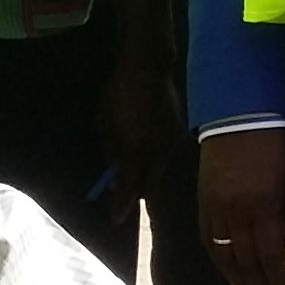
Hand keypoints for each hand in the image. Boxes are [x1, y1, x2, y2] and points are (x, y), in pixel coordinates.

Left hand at [104, 60, 184, 206]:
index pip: (129, 187)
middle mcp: (158, 152)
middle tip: (124, 196)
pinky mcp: (179, 131)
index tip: (115, 219)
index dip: (121, 205)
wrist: (148, 66)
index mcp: (136, 151)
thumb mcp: (104, 123)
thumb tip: (115, 176)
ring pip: (160, 169)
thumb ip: (111, 152)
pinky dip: (156, 156)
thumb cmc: (118, 93)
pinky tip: (148, 148)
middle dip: (137, 192)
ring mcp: (172, 142)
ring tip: (135, 169)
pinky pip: (167, 152)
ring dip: (147, 173)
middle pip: (150, 183)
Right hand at [196, 128, 284, 284]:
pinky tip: (230, 276)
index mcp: (263, 209)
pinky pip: (209, 241)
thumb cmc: (280, 147)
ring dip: (239, 284)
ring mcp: (215, 210)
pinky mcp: (203, 203)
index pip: (271, 258)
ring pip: (225, 257)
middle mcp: (235, 215)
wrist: (241, 117)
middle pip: (247, 264)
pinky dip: (220, 262)